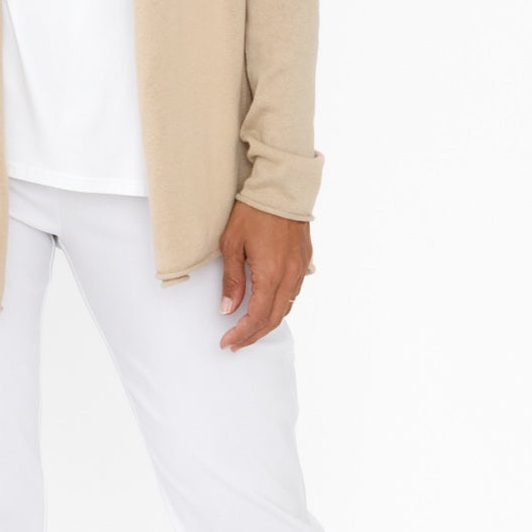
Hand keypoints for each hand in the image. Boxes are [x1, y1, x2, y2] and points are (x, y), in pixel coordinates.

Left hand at [218, 201, 311, 350]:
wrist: (281, 188)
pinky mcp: (304, 262)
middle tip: (235, 343)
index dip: (242, 333)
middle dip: (253, 335)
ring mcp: (300, 270)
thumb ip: (232, 280)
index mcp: (271, 274)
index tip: (227, 342)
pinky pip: (293, 293)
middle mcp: (290, 276)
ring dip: (266, 322)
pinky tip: (266, 306)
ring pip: (285, 308)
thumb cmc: (253, 212)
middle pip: (273, 319)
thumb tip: (228, 309)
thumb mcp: (232, 244)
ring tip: (247, 329)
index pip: (257, 316)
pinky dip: (278, 306)